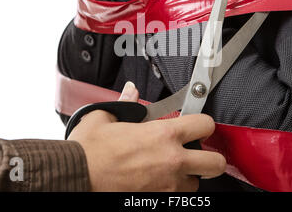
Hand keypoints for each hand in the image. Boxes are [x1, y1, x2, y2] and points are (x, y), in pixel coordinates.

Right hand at [69, 82, 225, 191]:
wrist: (76, 177)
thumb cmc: (89, 151)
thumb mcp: (104, 118)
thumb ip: (125, 104)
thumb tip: (131, 91)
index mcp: (162, 135)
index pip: (205, 124)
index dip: (204, 123)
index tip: (198, 126)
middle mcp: (171, 161)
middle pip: (215, 163)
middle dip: (210, 158)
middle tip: (198, 154)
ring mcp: (167, 186)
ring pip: (195, 184)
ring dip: (187, 177)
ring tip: (170, 170)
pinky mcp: (157, 201)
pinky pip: (176, 198)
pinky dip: (171, 190)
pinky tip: (156, 182)